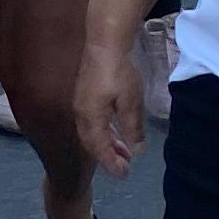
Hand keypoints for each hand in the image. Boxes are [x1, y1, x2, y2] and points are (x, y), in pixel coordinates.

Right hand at [75, 34, 145, 179]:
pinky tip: (115, 131)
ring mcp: (81, 104)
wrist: (104, 44)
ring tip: (124, 152)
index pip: (99, 148)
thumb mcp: (130, 102)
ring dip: (107, 145)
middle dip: (107, 157)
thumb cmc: (118, 73)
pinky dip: (104, 132)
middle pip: (91, 143)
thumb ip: (132, 127)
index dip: (111, 163)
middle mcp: (81, 113)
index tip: (123, 174)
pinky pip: (92, 123)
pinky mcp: (85, 96)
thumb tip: (136, 150)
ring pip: (91, 133)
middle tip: (125, 167)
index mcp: (90, 117)